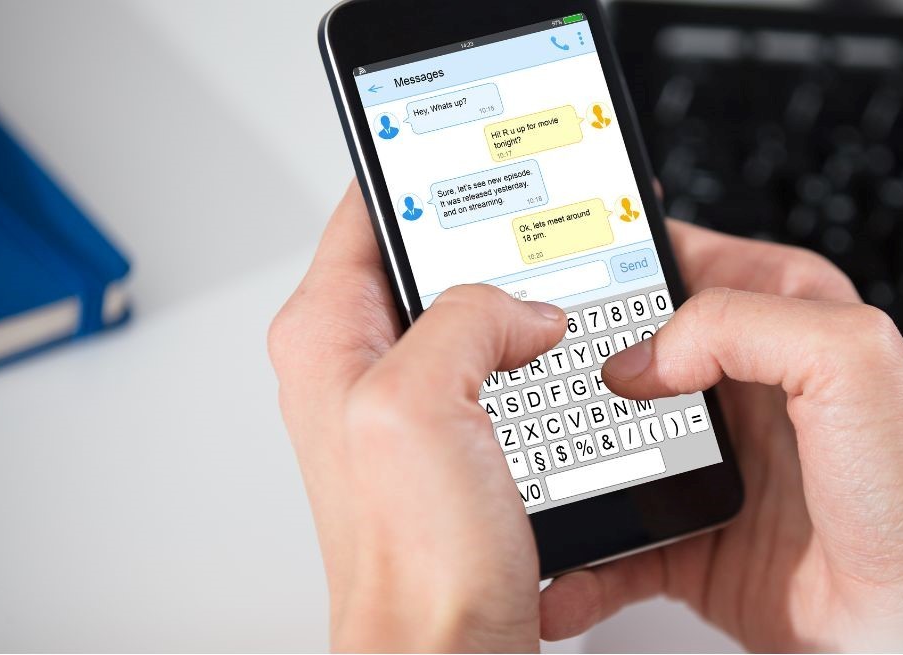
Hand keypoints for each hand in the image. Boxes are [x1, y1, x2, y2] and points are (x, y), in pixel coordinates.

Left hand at [269, 182, 563, 651]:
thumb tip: (526, 308)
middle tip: (547, 238)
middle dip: (494, 247)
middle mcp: (362, 369)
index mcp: (329, 338)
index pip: (366, 210)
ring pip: (478, 319)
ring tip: (569, 307)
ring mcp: (413, 410)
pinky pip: (507, 375)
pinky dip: (545, 365)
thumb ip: (468, 319)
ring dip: (527, 311)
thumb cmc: (412, 565)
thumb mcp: (421, 405)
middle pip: (433, 263)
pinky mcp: (459, 447)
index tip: (481, 162)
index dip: (425, 172)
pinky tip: (573, 374)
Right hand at [540, 224, 902, 649]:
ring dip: (562, 464)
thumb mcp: (848, 356)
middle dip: (562, 367)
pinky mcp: (696, 538)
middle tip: (514, 380)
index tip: (545, 271)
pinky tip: (564, 562)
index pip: (673, 257)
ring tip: (519, 471)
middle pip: (621, 354)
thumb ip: (738, 323)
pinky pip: (619, 540)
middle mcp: (741, 384)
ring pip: (607, 448)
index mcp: (779, 312)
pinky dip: (584, 556)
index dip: (608, 258)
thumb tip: (640, 359)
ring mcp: (714, 464)